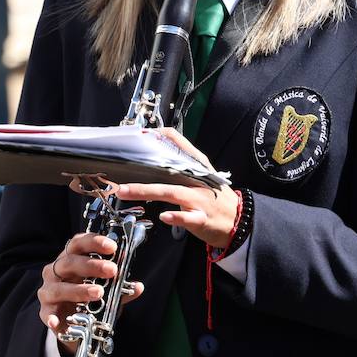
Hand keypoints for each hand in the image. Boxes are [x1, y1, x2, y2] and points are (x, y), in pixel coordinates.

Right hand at [37, 232, 144, 350]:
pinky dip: (51, 317)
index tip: (112, 247)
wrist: (74, 322)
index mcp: (72, 259)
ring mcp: (49, 290)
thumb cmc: (89, 298)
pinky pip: (47, 313)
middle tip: (112, 270)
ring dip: (79, 289)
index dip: (94, 242)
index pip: (79, 243)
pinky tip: (57, 322)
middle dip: (92, 265)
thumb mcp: (107, 291)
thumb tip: (138, 287)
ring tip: (98, 293)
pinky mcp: (46, 310)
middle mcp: (57, 271)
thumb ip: (121, 289)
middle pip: (70, 262)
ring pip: (59, 287)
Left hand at [116, 128, 239, 248]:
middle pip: (166, 171)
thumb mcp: (202, 176)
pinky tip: (164, 216)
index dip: (158, 136)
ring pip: (171, 192)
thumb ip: (182, 164)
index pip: (178, 142)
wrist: (239, 221)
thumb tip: (158, 149)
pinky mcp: (202, 218)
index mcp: (197, 166)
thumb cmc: (215, 198)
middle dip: (140, 171)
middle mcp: (197, 179)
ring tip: (126, 191)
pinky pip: (188, 217)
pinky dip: (176, 216)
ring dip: (147, 190)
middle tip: (118, 173)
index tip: (138, 135)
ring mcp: (200, 199)